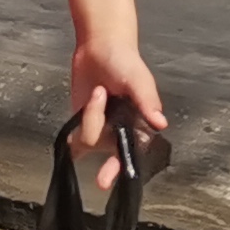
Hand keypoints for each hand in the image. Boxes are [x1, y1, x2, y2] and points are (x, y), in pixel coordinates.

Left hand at [71, 35, 167, 191]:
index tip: (118, 176)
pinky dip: (71, 144)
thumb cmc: (125, 61)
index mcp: (140, 122)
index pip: (137, 149)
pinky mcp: (82, 123)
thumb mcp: (138, 79)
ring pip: (90, 140)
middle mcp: (122, 129)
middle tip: (102, 182)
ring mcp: (101, 128)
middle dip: (110, 169)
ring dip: (91, 117)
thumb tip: (161, 123)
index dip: (127, 164)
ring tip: (98, 92)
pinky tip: (68, 147)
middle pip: (114, 155)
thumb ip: (148, 101)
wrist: (99, 47)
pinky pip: (75, 141)